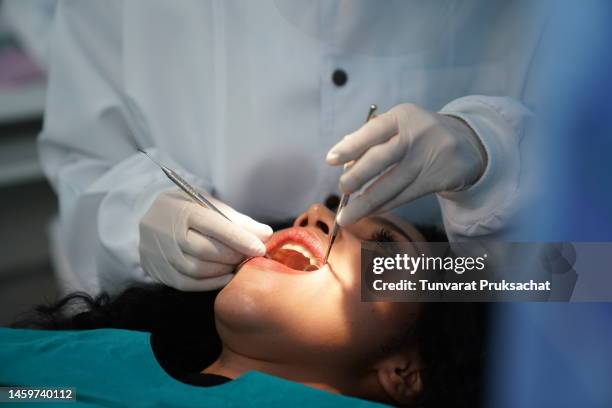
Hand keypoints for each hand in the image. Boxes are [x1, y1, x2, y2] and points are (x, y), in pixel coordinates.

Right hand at [139, 189, 271, 290]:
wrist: (148, 215)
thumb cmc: (186, 208)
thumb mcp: (208, 203)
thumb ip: (237, 220)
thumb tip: (265, 234)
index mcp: (182, 209)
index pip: (214, 225)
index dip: (240, 238)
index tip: (260, 247)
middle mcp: (167, 232)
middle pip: (205, 250)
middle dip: (233, 254)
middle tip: (249, 255)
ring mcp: (160, 253)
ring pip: (197, 269)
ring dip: (223, 269)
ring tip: (235, 263)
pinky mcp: (159, 271)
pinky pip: (188, 284)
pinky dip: (210, 283)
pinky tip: (224, 277)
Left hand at [326, 103, 486, 225]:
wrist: (467, 144)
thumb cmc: (418, 135)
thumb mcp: (400, 126)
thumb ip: (371, 139)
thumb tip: (342, 159)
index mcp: (402, 116)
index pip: (373, 130)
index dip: (351, 146)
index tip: (330, 159)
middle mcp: (417, 134)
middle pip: (382, 158)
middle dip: (358, 176)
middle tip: (342, 189)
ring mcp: (430, 157)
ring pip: (393, 184)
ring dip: (367, 203)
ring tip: (347, 216)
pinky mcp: (439, 178)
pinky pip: (406, 195)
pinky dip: (385, 206)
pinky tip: (370, 212)